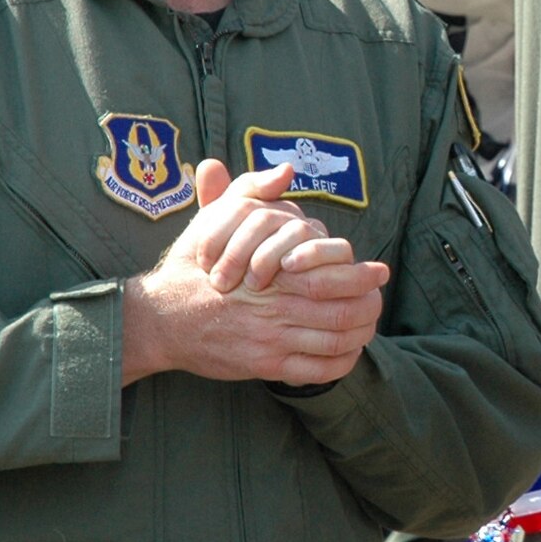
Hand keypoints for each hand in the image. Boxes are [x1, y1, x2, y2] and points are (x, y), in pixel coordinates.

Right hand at [121, 159, 388, 385]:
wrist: (160, 317)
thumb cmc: (191, 266)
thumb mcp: (216, 218)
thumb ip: (251, 189)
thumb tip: (287, 170)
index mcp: (272, 270)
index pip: (332, 273)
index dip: (362, 274)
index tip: (379, 270)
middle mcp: (277, 305)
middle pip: (342, 310)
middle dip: (370, 306)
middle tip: (380, 301)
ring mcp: (271, 339)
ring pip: (334, 341)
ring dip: (360, 335)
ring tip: (371, 326)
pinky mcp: (264, 366)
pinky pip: (315, 372)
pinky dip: (340, 365)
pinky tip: (349, 354)